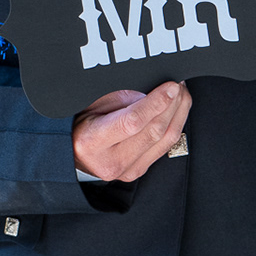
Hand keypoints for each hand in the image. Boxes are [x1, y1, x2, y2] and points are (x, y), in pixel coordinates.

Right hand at [71, 82, 191, 181]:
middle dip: (172, 104)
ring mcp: (127, 170)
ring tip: (181, 94)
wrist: (74, 156)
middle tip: (178, 84)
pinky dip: (175, 126)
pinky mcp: (139, 171)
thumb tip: (154, 93)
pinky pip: (166, 147)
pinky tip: (177, 111)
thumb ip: (123, 99)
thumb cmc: (81, 125)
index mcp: (93, 141)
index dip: (156, 103)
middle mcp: (111, 161)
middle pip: (153, 131)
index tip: (171, 86)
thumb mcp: (94, 104)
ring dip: (179, 114)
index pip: (132, 122)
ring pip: (166, 140)